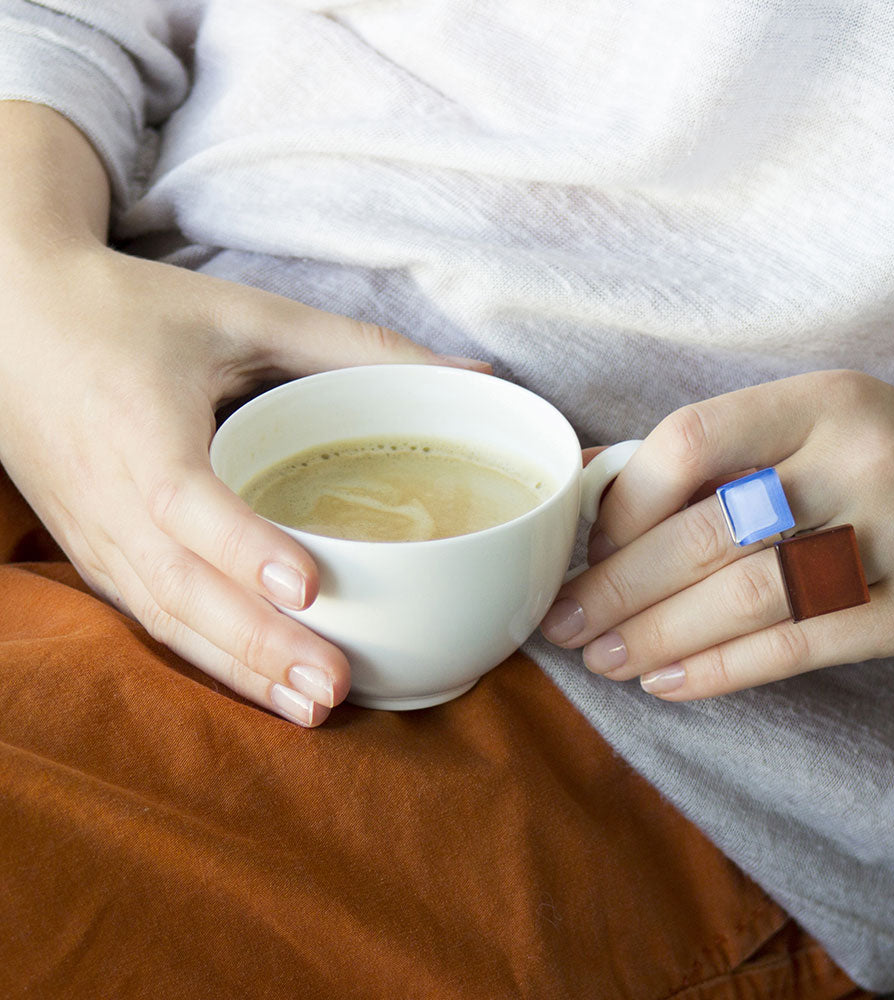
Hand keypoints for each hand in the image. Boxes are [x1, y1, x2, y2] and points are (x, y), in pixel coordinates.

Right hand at [0, 242, 486, 725]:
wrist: (13, 319)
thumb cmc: (130, 313)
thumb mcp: (243, 314)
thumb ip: (355, 346)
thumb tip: (471, 373)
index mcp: (139, 429)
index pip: (188, 503)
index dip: (245, 548)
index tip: (310, 586)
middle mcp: (110, 499)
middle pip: (183, 589)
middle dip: (262, 645)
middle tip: (338, 686)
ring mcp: (97, 538)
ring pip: (169, 621)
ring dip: (240, 670)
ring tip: (313, 710)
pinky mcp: (99, 555)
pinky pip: (155, 619)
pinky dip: (210, 658)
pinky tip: (265, 687)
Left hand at [541, 371, 893, 699]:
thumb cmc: (882, 467)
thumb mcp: (809, 430)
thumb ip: (710, 456)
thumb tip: (587, 482)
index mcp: (820, 402)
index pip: (692, 438)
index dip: (625, 500)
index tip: (589, 545)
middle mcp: (860, 460)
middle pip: (709, 529)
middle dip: (617, 584)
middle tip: (563, 621)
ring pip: (746, 596)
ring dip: (657, 635)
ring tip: (602, 659)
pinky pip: (795, 647)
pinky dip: (718, 670)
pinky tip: (665, 682)